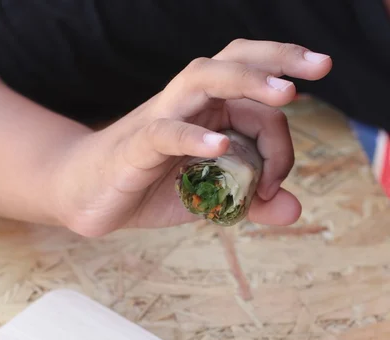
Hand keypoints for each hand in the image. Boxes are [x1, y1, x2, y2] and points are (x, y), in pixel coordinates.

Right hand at [57, 40, 331, 235]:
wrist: (89, 196)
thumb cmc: (150, 188)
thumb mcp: (209, 197)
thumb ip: (251, 201)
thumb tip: (294, 209)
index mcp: (209, 110)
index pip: (258, 106)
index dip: (281, 143)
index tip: (277, 185)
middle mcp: (188, 103)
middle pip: (234, 61)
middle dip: (280, 59)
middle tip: (322, 65)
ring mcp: (161, 118)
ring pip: (202, 79)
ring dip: (246, 80)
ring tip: (285, 93)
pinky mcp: (136, 146)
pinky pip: (165, 131)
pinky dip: (193, 136)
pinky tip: (220, 147)